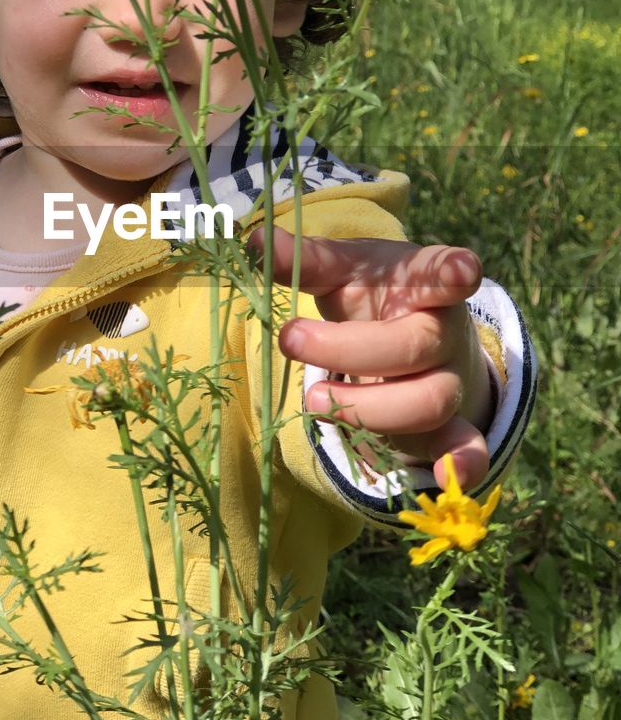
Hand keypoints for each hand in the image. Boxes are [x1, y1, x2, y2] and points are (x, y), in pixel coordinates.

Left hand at [252, 230, 492, 489]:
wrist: (406, 331)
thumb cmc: (370, 292)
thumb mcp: (341, 269)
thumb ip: (304, 257)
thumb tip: (256, 240)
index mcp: (422, 281)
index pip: (440, 272)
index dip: (452, 271)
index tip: (462, 270)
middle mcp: (442, 331)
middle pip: (413, 346)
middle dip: (349, 349)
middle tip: (289, 339)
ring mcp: (448, 379)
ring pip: (427, 401)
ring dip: (368, 408)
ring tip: (313, 400)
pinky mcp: (445, 424)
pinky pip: (463, 446)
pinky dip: (460, 465)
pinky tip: (447, 479)